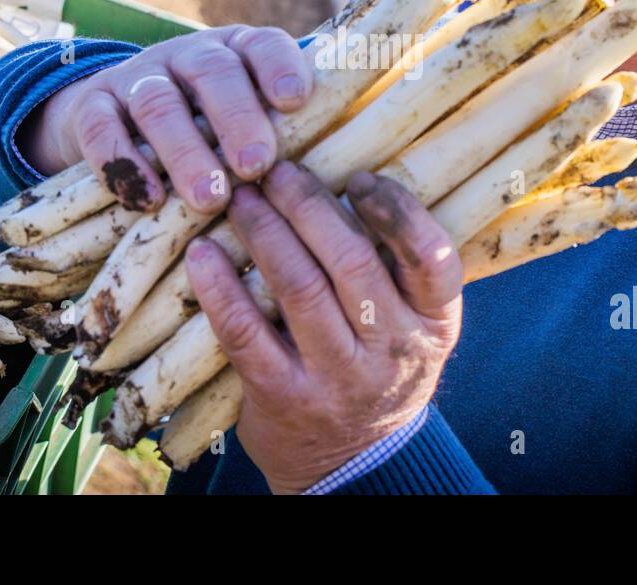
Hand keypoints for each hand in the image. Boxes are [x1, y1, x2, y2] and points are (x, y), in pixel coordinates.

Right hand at [19, 26, 310, 212]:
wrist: (113, 120)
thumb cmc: (210, 132)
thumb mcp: (251, 121)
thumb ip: (296, 133)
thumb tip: (360, 167)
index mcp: (238, 53)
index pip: (263, 45)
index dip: (280, 67)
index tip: (295, 101)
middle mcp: (188, 55)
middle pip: (214, 72)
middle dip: (237, 118)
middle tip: (256, 165)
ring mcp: (137, 78)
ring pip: (159, 103)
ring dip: (185, 152)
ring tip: (209, 198)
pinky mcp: (90, 106)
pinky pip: (100, 129)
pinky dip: (122, 163)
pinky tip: (147, 200)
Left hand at [184, 161, 463, 493]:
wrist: (357, 465)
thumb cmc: (381, 371)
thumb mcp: (415, 328)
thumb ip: (397, 268)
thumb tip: (345, 177)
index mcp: (434, 324)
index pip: (432, 258)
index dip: (395, 211)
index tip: (357, 177)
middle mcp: (393, 351)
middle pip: (352, 262)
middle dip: (308, 205)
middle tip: (276, 170)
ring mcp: (338, 378)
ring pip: (298, 288)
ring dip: (264, 232)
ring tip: (240, 198)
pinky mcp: (283, 397)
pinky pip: (247, 333)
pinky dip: (220, 289)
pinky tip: (202, 255)